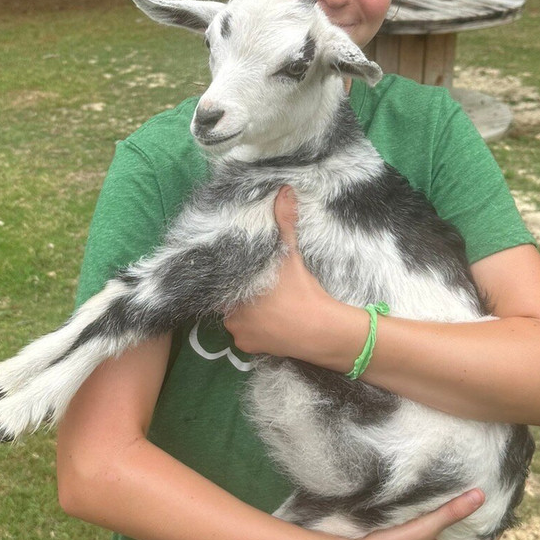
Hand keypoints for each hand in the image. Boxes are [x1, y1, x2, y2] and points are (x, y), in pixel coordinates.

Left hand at [224, 187, 358, 365]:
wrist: (320, 330)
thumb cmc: (300, 290)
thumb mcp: (290, 254)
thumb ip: (284, 222)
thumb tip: (284, 190)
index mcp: (233, 290)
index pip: (219, 282)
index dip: (226, 277)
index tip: (237, 273)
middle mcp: (229, 315)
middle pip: (226, 301)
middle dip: (238, 294)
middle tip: (256, 286)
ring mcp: (238, 334)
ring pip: (235, 319)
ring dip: (245, 313)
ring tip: (264, 304)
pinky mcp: (249, 349)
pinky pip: (245, 337)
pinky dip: (253, 330)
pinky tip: (268, 321)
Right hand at [322, 490, 496, 539]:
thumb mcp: (423, 530)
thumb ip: (450, 514)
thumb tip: (480, 496)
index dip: (491, 536)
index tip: (498, 517)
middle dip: (467, 526)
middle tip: (472, 502)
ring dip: (445, 526)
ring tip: (446, 502)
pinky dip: (425, 528)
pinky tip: (416, 514)